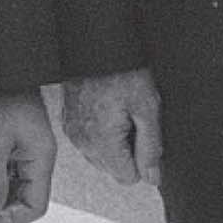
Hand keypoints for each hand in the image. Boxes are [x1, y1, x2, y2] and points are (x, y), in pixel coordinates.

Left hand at [0, 91, 56, 222]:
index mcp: (42, 156)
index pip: (36, 206)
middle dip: (3, 211)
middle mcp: (38, 157)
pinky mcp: (14, 144)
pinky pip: (8, 173)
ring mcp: (26, 151)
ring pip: (15, 189)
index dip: (13, 220)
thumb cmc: (0, 94)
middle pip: (26, 200)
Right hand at [63, 68, 161, 187]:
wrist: (96, 46)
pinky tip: (107, 108)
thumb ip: (151, 147)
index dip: (142, 158)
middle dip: (128, 150)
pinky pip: (90, 141)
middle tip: (132, 118)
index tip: (142, 132)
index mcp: (102, 142)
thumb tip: (153, 177)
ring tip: (119, 110)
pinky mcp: (68, 122)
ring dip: (114, 142)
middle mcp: (83, 141)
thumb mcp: (147, 107)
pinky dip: (101, 132)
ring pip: (102, 157)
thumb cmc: (121, 69)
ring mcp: (73, 132)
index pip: (128, 177)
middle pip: (114, 169)